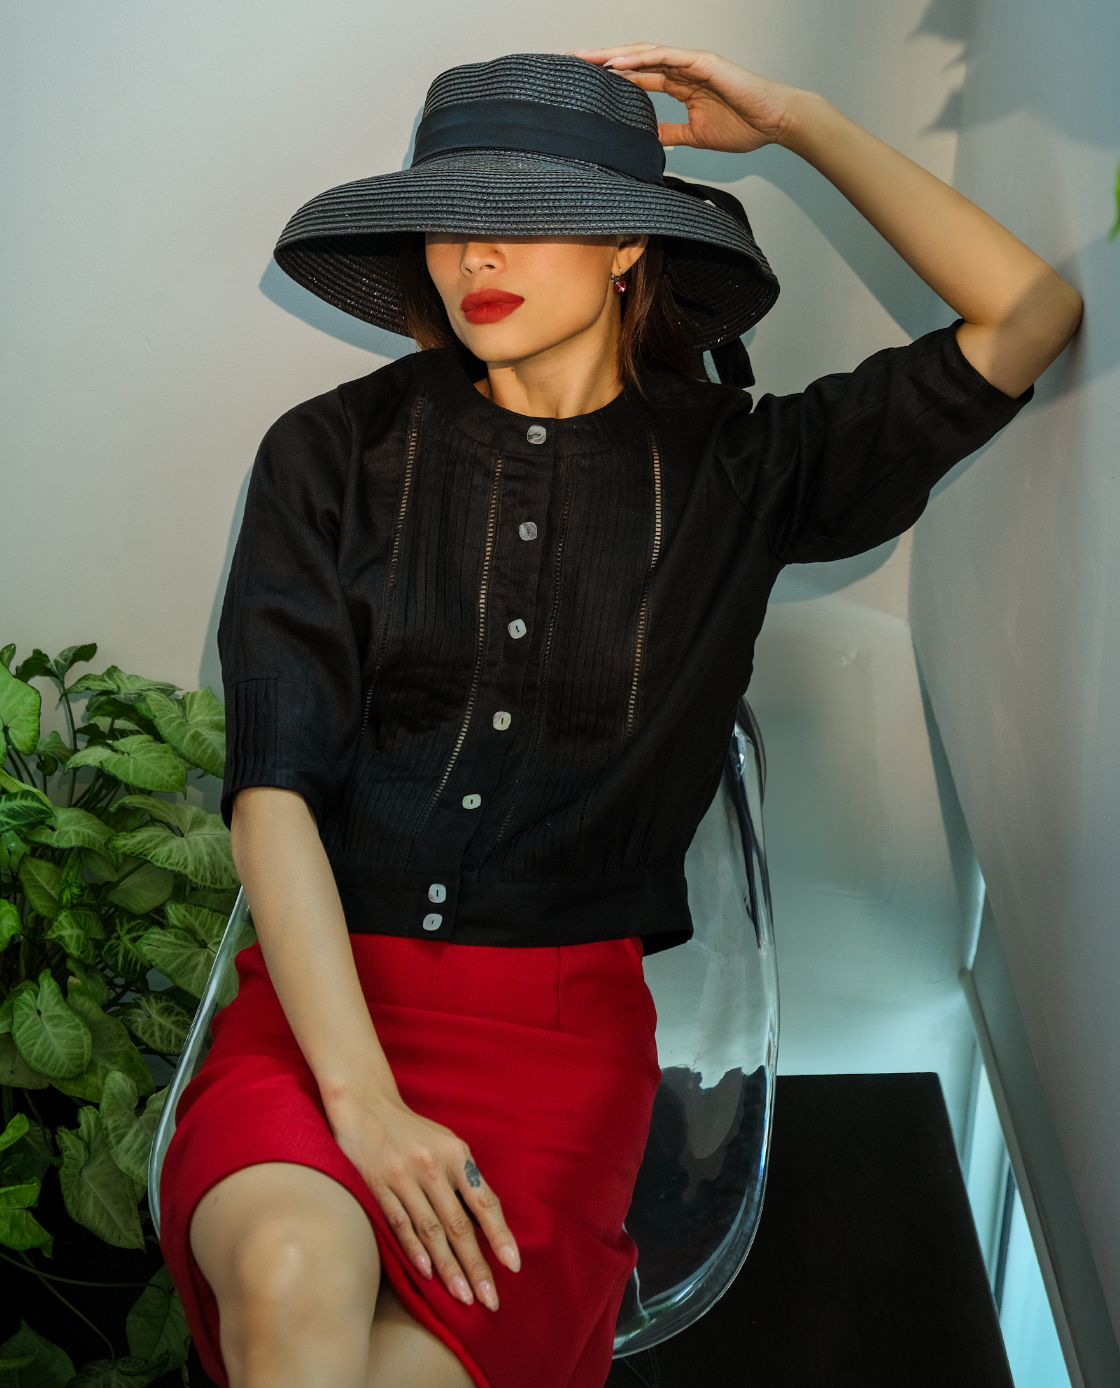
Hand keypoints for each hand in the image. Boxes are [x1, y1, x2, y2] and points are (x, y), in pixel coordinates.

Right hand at [325, 1087, 519, 1311]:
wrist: (366, 1104)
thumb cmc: (413, 1130)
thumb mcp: (447, 1144)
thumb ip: (463, 1179)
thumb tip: (485, 1224)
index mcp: (456, 1155)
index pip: (485, 1203)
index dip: (500, 1236)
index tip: (513, 1266)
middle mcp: (433, 1166)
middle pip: (459, 1225)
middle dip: (476, 1265)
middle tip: (490, 1299)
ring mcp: (404, 1177)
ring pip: (431, 1230)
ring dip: (449, 1267)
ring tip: (464, 1297)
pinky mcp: (377, 1184)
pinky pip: (399, 1223)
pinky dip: (414, 1250)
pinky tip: (427, 1273)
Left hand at [573, 44, 799, 153]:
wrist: (775, 122)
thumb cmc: (744, 126)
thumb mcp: (695, 136)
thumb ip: (670, 133)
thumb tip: (647, 141)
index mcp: (679, 83)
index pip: (636, 77)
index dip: (608, 77)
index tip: (580, 83)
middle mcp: (681, 68)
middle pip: (633, 60)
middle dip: (601, 60)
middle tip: (568, 63)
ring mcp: (691, 62)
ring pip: (644, 53)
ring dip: (613, 55)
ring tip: (584, 59)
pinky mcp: (703, 63)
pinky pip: (666, 58)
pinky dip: (640, 59)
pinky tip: (617, 64)